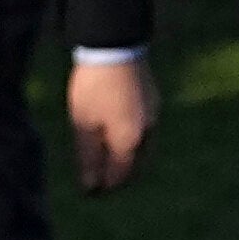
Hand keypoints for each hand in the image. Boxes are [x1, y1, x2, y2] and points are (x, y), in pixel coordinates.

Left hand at [66, 54, 151, 194]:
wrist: (115, 47)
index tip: (90, 192)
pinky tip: (119, 132)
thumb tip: (91, 187)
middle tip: (101, 179)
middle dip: (120, 176)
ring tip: (109, 158)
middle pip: (136, 166)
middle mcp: (147, 133)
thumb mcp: (84, 124)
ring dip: (128, 158)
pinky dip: (133, 140)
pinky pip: (145, 130)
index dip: (105, 187)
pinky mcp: (153, 100)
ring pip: (144, 148)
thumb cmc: (94, 88)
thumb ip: (89, 158)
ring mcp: (154, 115)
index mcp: (130, 142)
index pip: (120, 176)